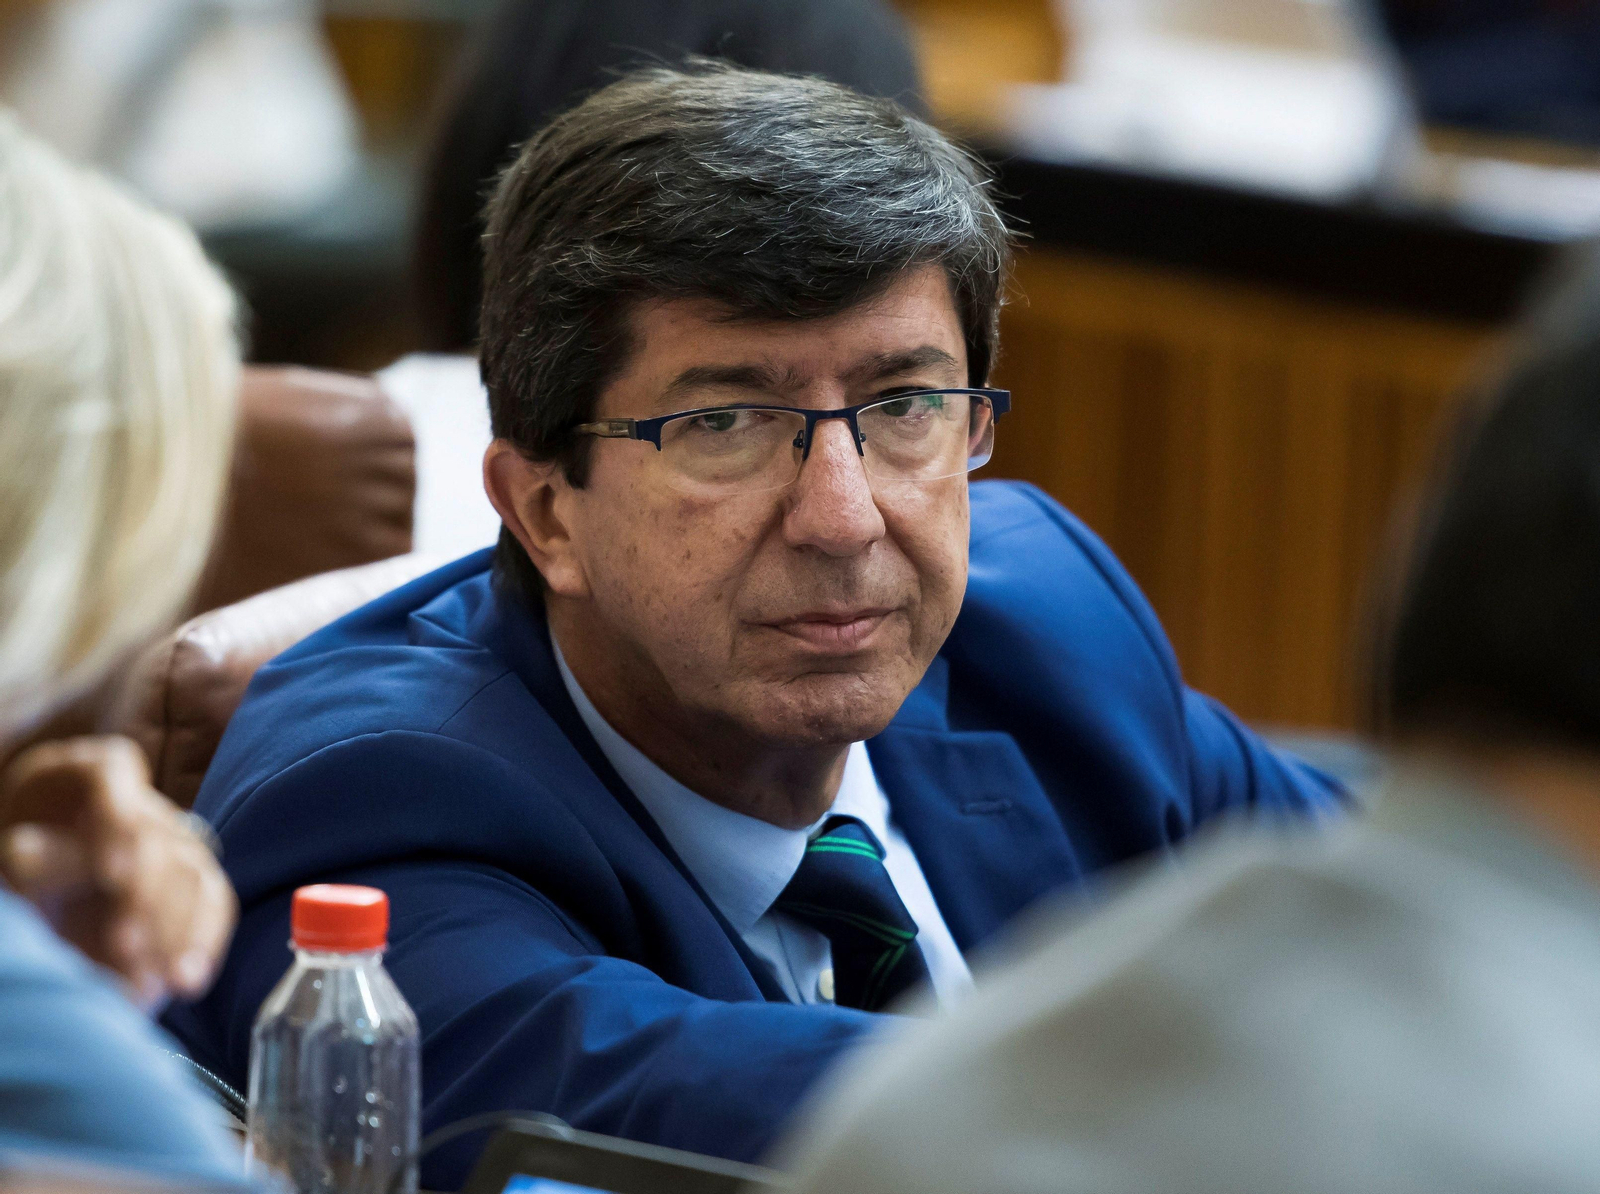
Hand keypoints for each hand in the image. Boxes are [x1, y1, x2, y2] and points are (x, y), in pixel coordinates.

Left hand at [0, 736, 236, 1008]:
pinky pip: (214, 905)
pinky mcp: (197, 883)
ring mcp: (177, 841)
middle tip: (126, 944)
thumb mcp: (21, 855)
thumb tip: (23, 850)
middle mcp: (145, 801)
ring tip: (160, 978)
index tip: (113, 871)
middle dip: (150, 895)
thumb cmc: (27, 863)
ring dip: (178, 930)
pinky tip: (189, 979)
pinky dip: (202, 943)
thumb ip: (34, 855)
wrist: (52, 888)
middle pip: (161, 838)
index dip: (119, 823)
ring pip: (195, 877)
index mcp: (98, 769)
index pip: (114, 774)